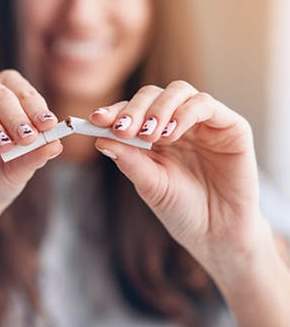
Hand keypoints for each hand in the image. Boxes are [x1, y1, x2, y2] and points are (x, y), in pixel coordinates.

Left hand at [90, 81, 266, 274]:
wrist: (217, 234)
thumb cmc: (181, 209)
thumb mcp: (150, 184)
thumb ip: (129, 160)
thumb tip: (100, 139)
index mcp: (155, 135)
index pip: (132, 111)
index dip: (114, 111)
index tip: (96, 120)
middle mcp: (177, 123)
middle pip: (152, 94)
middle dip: (135, 109)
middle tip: (124, 130)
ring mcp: (203, 122)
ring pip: (178, 91)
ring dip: (159, 109)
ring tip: (149, 135)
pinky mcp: (230, 126)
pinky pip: (205, 104)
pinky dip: (185, 114)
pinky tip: (172, 135)